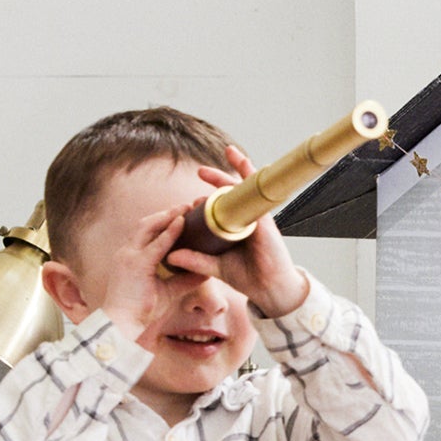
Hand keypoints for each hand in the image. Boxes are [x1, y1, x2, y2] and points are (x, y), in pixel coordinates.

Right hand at [99, 196, 203, 349]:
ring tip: (187, 207)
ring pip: (149, 227)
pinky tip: (183, 223)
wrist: (122, 325)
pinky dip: (169, 232)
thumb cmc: (141, 310)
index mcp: (132, 257)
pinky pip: (155, 244)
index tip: (183, 214)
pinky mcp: (136, 265)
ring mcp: (129, 256)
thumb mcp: (168, 291)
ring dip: (169, 216)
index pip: (148, 232)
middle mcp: (128, 252)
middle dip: (167, 213)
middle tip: (188, 205)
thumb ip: (184, 280)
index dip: (165, 222)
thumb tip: (205, 273)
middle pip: (147, 224)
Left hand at [166, 151, 308, 317]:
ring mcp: (256, 217)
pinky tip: (253, 164)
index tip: (190, 202)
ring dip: (238, 167)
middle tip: (200, 170)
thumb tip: (171, 256)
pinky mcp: (265, 219)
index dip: (205, 199)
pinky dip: (255, 177)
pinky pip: (260, 193)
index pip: (220, 206)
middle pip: (232, 192)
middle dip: (217, 178)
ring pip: (246, 187)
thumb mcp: (215, 267)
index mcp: (235, 228)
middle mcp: (246, 219)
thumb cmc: (248, 277)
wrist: (269, 290)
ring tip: (230, 151)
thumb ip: (195, 260)